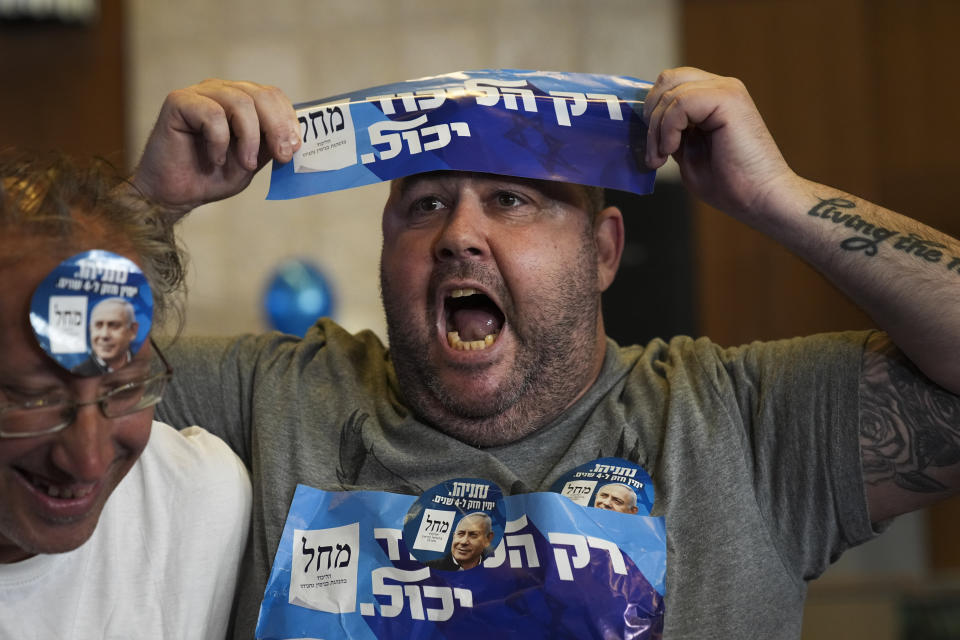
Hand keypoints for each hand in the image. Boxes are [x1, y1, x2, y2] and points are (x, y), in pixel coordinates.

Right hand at [131, 79, 300, 216]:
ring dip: (249, 138)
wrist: (176, 193)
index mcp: (242, 101)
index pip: (273, 96)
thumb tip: (294, 138)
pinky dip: (219, 141)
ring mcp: (201, 93)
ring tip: (246, 164)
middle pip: (260, 95)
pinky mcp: (179, 101)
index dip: (288, 120)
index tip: (295, 148)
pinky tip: (215, 159)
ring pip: (240, 102)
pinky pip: (212, 114)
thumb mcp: (253, 161)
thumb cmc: (213, 176)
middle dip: (277, 127)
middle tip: (282, 155)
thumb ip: (271, 145)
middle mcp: (222, 91)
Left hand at [643, 67, 796, 221]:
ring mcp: (726, 90)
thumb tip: (647, 123)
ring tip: (661, 157)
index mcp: (712, 98)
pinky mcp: (728, 98)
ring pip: (670, 91)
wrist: (759, 198)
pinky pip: (680, 102)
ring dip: (656, 129)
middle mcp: (721, 87)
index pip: (670, 85)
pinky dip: (668, 128)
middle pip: (667, 80)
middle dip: (650, 116)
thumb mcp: (687, 153)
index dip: (651, 112)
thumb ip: (671, 132)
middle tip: (653, 152)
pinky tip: (673, 150)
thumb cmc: (729, 184)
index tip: (651, 149)